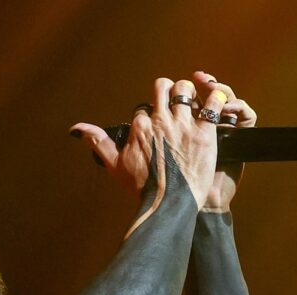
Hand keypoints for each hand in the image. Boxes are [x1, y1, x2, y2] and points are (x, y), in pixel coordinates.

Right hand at [70, 72, 256, 212]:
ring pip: (186, 90)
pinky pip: (213, 104)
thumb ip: (99, 143)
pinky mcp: (205, 132)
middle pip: (164, 88)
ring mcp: (183, 125)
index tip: (155, 127)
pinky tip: (218, 105)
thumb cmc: (141, 189)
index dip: (149, 115)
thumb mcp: (114, 166)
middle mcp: (160, 120)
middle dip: (168, 90)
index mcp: (140, 127)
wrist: (168, 204)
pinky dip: (217, 100)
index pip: (144, 108)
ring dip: (190, 92)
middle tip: (175, 101)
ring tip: (195, 102)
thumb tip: (77, 128)